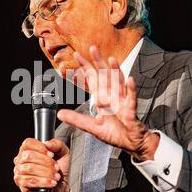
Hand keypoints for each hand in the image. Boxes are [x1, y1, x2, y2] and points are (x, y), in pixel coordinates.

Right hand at [14, 138, 69, 191]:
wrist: (61, 186)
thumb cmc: (59, 168)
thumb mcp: (63, 152)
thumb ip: (57, 144)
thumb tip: (47, 144)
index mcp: (28, 150)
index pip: (28, 143)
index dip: (40, 148)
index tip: (51, 154)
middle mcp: (21, 160)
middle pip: (28, 156)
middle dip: (46, 162)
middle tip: (56, 167)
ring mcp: (19, 173)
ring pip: (29, 169)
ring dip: (46, 173)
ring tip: (56, 176)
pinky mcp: (22, 186)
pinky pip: (29, 181)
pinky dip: (43, 182)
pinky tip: (51, 183)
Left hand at [58, 45, 159, 160]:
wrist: (131, 143)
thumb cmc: (115, 133)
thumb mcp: (92, 127)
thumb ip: (77, 119)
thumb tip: (60, 114)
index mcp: (103, 98)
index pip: (93, 79)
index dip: (85, 67)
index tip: (77, 55)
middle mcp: (113, 97)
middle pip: (105, 76)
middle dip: (99, 62)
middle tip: (92, 48)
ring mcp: (122, 102)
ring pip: (119, 83)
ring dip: (116, 71)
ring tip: (111, 59)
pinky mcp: (131, 111)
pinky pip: (131, 99)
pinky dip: (130, 89)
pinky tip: (129, 79)